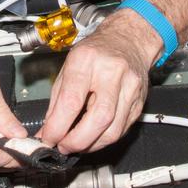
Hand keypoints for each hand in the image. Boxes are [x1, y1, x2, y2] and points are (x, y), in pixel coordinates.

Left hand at [38, 16, 156, 153]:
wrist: (128, 40)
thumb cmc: (96, 52)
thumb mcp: (68, 67)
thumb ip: (57, 101)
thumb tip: (47, 131)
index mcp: (87, 60)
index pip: (72, 101)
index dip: (58, 127)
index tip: (48, 138)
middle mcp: (112, 72)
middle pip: (98, 118)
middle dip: (77, 141)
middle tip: (63, 147)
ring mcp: (130, 88)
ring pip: (113, 130)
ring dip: (91, 145)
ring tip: (77, 144)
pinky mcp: (139, 102)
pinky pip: (122, 130)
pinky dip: (104, 139)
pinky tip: (93, 137)